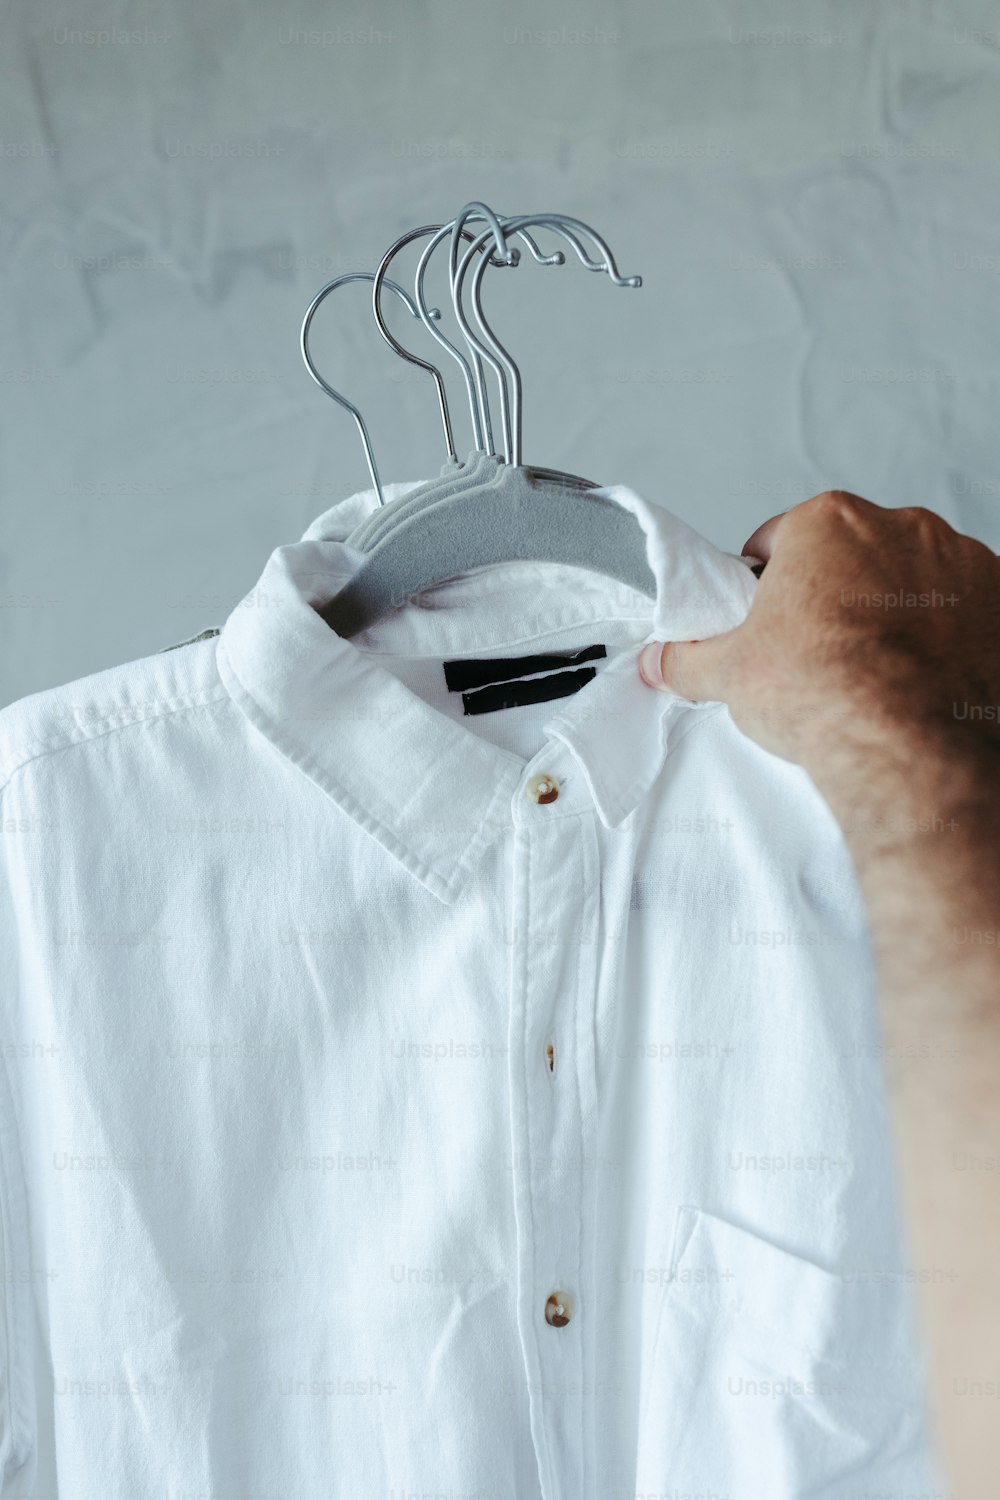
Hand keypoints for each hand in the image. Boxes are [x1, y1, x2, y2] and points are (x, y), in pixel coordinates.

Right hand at [638, 490, 999, 798]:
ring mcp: (960, 562)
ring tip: (875, 672)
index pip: (783, 538)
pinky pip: (965, 611)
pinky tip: (924, 678)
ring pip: (913, 580)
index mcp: (829, 523)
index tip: (769, 617)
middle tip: (818, 653)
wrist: (911, 745)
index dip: (768, 582)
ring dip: (895, 611)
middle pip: (853, 555)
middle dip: (836, 594)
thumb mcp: (730, 674)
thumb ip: (688, 659)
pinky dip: (947, 636)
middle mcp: (901, 527)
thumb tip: (663, 662)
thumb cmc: (829, 694)